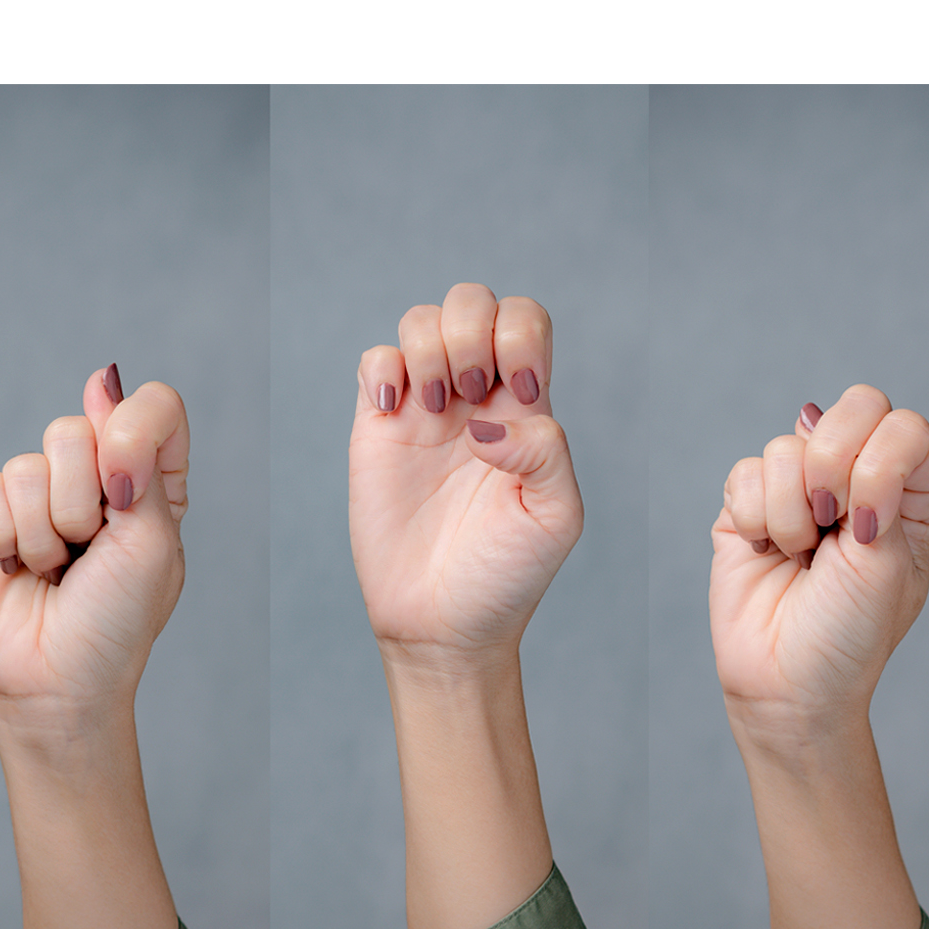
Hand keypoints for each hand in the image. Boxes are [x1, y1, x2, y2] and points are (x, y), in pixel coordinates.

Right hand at [0, 364, 187, 720]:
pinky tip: (16, 570)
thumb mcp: (151, 540)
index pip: (149, 407)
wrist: (57, 684)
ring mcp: (37, 497)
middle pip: (74, 430)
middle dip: (77, 504)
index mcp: (148, 480)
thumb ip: (137, 456)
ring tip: (51, 571)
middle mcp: (93, 479)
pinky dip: (3, 539)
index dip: (129, 434)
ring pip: (26, 466)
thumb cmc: (115, 624)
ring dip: (40, 535)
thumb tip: (103, 380)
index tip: (121, 493)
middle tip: (84, 553)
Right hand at [349, 283, 579, 670]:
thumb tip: (486, 420)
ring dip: (429, 346)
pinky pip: (373, 361)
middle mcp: (475, 399)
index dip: (520, 334)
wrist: (441, 623)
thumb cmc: (505, 577)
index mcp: (525, 409)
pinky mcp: (376, 430)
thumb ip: (545, 453)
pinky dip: (383, 367)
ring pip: (421, 323)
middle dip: (471, 331)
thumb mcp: (555, 517)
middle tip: (471, 393)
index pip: (526, 323)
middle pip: (473, 304)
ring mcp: (422, 412)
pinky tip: (393, 410)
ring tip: (434, 407)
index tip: (518, 391)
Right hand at [711, 388, 928, 743]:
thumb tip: (812, 418)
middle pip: (847, 410)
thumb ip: (874, 482)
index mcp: (907, 494)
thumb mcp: (889, 560)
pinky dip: (752, 517)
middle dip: (829, 467)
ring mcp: (796, 492)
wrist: (787, 682)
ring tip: (797, 556)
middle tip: (828, 525)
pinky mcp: (745, 509)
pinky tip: (766, 553)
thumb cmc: (849, 634)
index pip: (902, 426)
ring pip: (785, 448)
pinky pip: (743, 473)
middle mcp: (853, 484)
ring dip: (788, 513)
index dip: (878, 460)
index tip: (866, 522)